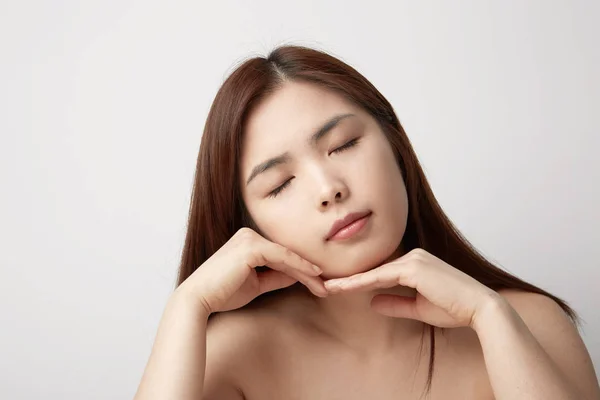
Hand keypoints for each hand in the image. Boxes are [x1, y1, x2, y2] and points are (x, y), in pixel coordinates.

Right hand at [177, 228, 327, 314]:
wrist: (198, 299)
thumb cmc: (222, 293)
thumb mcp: (256, 284)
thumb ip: (277, 277)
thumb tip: (299, 276)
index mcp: (248, 241)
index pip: (280, 256)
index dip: (300, 270)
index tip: (318, 284)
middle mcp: (248, 234)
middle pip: (286, 254)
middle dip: (307, 271)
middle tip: (325, 287)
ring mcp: (249, 238)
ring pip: (286, 256)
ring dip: (307, 272)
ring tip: (323, 286)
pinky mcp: (251, 246)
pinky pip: (282, 257)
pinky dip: (299, 267)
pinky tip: (314, 275)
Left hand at [323, 248, 499, 328]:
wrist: (478, 308)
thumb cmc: (453, 307)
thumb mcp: (418, 307)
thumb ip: (395, 303)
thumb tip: (372, 303)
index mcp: (415, 263)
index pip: (381, 272)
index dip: (359, 281)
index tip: (339, 287)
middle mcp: (413, 256)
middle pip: (374, 269)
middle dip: (349, 278)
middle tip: (325, 284)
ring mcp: (413, 259)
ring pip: (373, 272)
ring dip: (349, 281)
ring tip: (327, 287)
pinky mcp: (412, 267)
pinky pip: (380, 277)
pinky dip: (360, 283)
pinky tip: (343, 288)